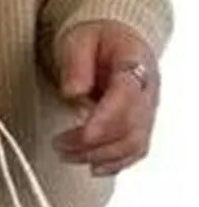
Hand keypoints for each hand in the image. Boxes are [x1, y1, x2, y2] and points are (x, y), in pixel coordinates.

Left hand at [52, 20, 159, 176]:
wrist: (116, 41)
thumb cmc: (97, 39)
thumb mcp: (79, 39)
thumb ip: (76, 63)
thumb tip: (73, 91)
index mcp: (135, 63)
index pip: (126, 96)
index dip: (106, 118)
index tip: (83, 134)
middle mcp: (147, 91)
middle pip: (130, 126)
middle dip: (94, 142)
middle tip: (59, 144)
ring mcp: (148, 110)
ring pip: (134, 143)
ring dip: (100, 156)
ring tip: (67, 155)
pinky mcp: (141, 125)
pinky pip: (136, 151)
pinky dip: (115, 163)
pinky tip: (92, 167)